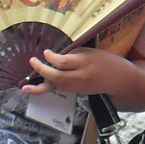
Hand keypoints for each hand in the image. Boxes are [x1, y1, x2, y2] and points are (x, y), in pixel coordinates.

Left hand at [23, 46, 137, 96]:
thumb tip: (55, 56)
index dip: (52, 58)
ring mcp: (78, 86)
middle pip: (58, 77)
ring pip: (56, 87)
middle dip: (42, 70)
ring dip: (39, 87)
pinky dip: (46, 89)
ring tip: (25, 87)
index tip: (45, 52)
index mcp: (86, 62)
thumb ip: (75, 54)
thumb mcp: (92, 52)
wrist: (119, 80)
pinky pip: (59, 89)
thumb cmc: (106, 61)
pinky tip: (33, 89)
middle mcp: (81, 76)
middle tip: (32, 61)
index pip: (65, 62)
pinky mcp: (76, 91)